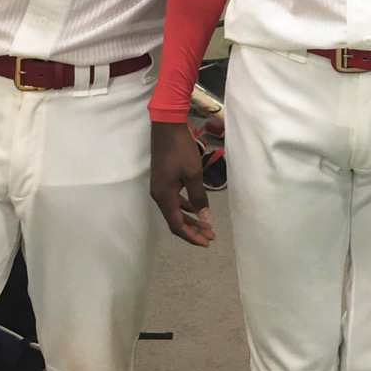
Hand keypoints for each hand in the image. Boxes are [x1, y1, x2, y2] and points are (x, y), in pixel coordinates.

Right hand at [150, 121, 214, 246]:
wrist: (167, 127)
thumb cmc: (181, 150)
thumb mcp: (193, 174)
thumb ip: (199, 197)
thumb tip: (204, 217)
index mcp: (164, 196)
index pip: (177, 225)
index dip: (191, 236)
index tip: (206, 242)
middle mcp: (159, 195)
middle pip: (176, 220)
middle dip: (193, 229)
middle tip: (211, 235)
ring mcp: (160, 187)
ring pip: (176, 210)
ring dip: (191, 218)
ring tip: (207, 224)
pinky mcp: (163, 180)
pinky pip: (175, 200)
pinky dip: (186, 206)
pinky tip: (197, 207)